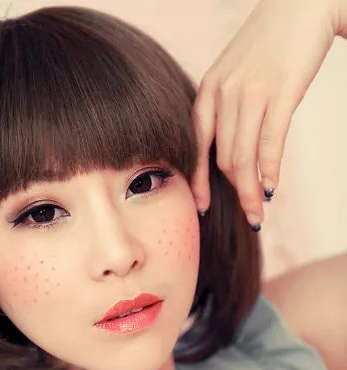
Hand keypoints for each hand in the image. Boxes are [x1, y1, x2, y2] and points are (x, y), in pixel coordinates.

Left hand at [191, 0, 343, 227]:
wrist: (303, 2)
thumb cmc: (270, 42)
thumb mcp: (236, 72)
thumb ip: (227, 107)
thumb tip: (230, 151)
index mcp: (209, 89)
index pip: (197, 146)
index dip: (198, 181)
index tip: (203, 207)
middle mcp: (224, 93)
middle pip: (223, 159)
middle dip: (235, 194)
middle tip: (248, 216)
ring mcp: (250, 92)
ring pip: (244, 157)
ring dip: (252, 191)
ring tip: (259, 213)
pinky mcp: (280, 92)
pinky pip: (270, 143)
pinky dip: (271, 171)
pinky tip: (274, 188)